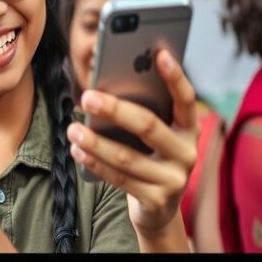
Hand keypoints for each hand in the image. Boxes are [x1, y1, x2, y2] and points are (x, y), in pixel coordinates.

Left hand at [66, 48, 197, 238]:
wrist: (158, 209)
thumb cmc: (150, 157)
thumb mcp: (154, 136)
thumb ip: (143, 112)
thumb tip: (105, 87)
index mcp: (188, 129)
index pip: (185, 99)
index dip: (175, 76)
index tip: (160, 53)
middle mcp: (187, 152)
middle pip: (149, 125)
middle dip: (115, 109)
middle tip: (87, 97)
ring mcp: (174, 179)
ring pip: (128, 156)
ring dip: (96, 141)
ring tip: (73, 128)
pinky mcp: (157, 201)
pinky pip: (120, 178)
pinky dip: (95, 163)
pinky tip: (78, 150)